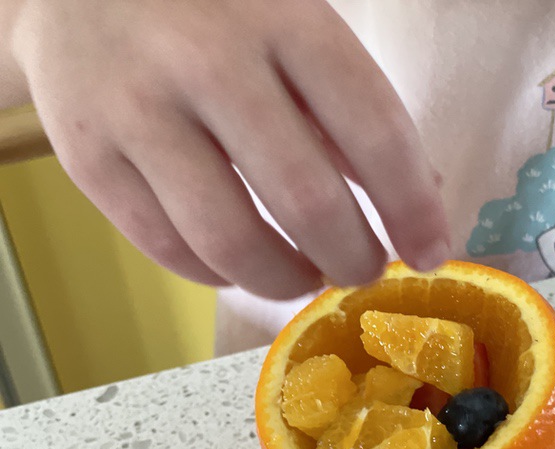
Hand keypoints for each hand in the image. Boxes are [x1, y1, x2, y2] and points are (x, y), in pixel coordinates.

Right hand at [8, 0, 449, 296]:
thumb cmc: (211, 11)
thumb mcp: (294, 29)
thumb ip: (352, 111)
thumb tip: (422, 200)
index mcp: (282, 20)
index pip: (374, 129)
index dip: (413, 207)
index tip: (433, 252)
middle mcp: (206, 62)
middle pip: (305, 199)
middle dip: (352, 257)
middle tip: (364, 272)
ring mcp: (136, 111)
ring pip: (230, 240)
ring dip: (285, 280)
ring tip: (305, 277)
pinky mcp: (86, 157)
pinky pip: (166, 248)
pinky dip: (218, 274)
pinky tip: (241, 265)